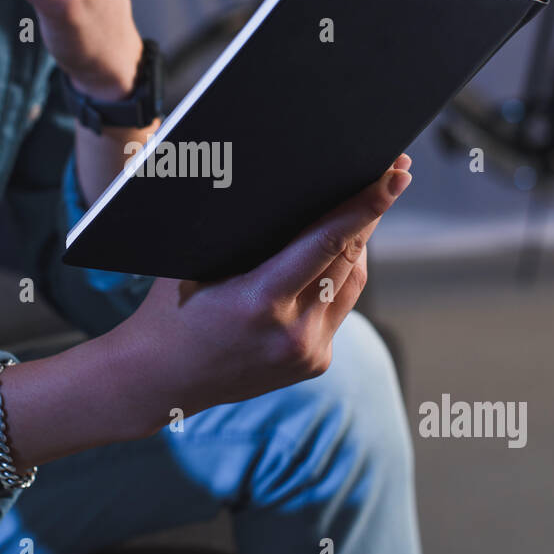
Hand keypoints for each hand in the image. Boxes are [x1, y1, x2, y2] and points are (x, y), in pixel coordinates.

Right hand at [109, 155, 413, 433]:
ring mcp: (308, 353)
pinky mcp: (315, 364)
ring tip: (359, 209)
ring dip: (357, 244)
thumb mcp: (198, 262)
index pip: (329, 241)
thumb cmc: (170, 310)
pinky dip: (338, 278)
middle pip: (350, 256)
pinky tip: (331, 256)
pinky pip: (340, 308)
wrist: (158, 378)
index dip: (366, 204)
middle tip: (387, 175)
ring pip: (352, 281)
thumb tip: (293, 188)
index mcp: (259, 302)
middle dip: (368, 213)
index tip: (395, 175)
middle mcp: (292, 332)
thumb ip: (248, 234)